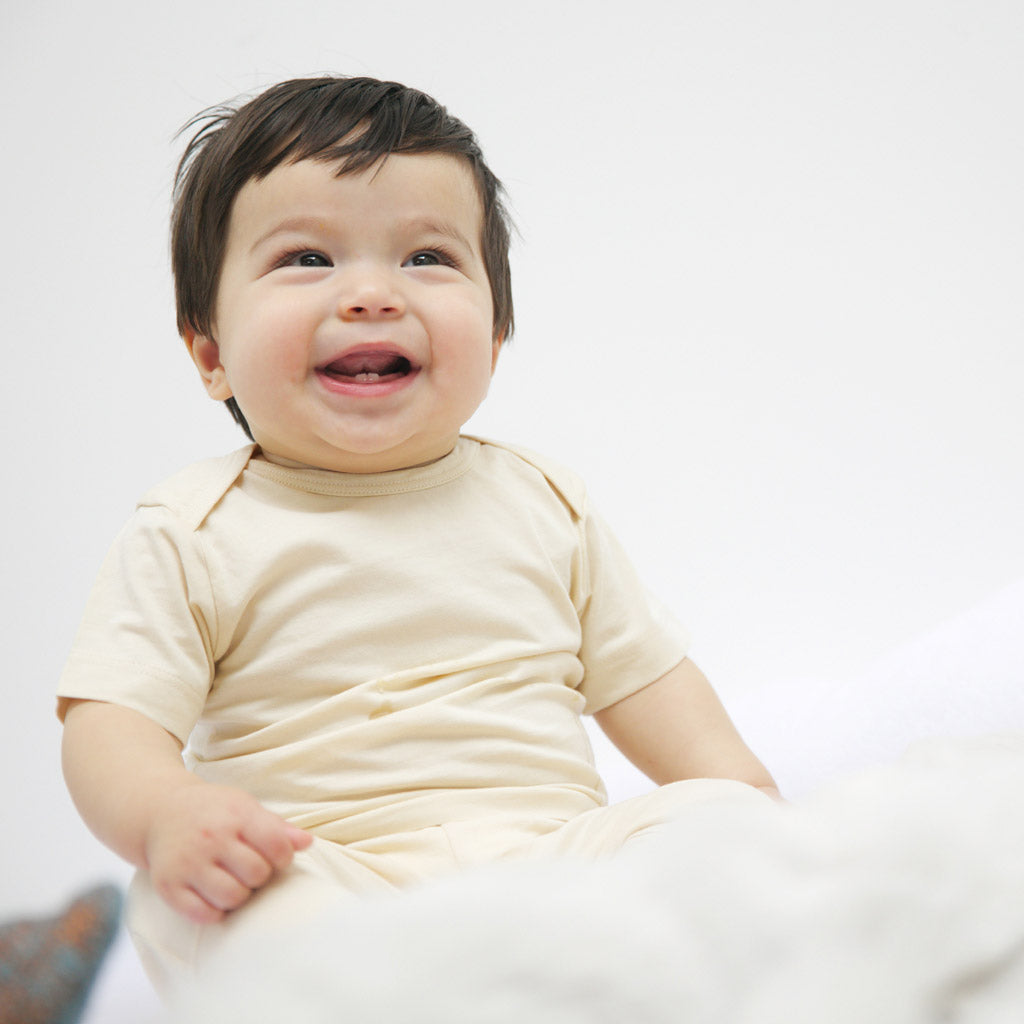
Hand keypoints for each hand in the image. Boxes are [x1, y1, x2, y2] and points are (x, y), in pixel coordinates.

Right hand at [143, 781, 311, 923]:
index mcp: (236, 815)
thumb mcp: (247, 807)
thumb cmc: (215, 811)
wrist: (162, 811)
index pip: (277, 846)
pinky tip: (214, 895)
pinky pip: (203, 915)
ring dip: (239, 895)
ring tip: (233, 881)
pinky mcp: (168, 885)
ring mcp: (188, 862)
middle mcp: (211, 837)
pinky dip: (215, 911)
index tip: (274, 856)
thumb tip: (308, 843)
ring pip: (232, 897)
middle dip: (260, 876)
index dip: (283, 857)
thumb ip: (278, 827)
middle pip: (256, 874)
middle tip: (249, 868)